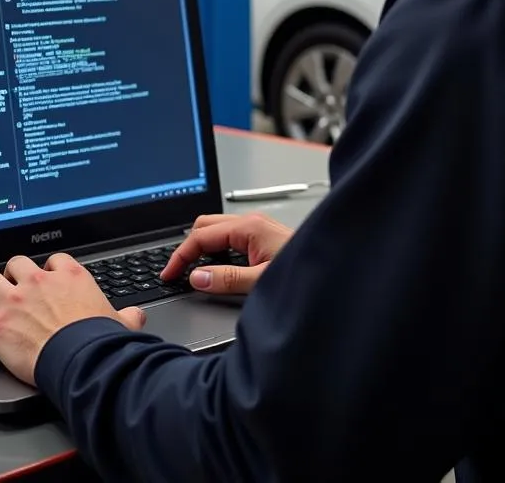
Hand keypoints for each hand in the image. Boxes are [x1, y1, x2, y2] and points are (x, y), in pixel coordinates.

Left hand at [0, 253, 145, 385]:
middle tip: (12, 284)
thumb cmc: (100, 341)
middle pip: (17, 262)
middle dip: (13, 272)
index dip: (49, 269)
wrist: (81, 359)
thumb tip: (135, 316)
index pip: (55, 260)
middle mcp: (39, 282)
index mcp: (70, 277)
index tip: (47, 278)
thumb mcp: (121, 322)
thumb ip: (126, 316)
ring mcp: (15, 301)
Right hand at [160, 212, 293, 295]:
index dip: (180, 256)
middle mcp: (252, 223)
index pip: (200, 236)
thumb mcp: (262, 281)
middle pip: (205, 226)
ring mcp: (258, 229)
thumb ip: (227, 280)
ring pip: (217, 231)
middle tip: (175, 272)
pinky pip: (230, 239)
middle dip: (186, 247)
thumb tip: (197, 278)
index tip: (168, 275)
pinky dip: (215, 252)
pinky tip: (215, 269)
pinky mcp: (263, 238)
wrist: (335, 268)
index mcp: (249, 227)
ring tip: (190, 272)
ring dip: (201, 249)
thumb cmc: (305, 270)